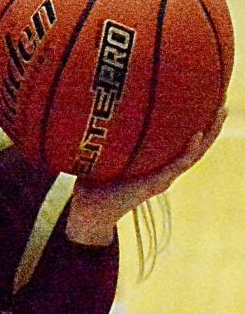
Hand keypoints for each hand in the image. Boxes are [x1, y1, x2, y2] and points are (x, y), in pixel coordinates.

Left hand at [65, 107, 226, 244]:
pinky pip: (177, 165)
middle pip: (196, 145)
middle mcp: (164, 171)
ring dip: (209, 133)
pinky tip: (196, 134)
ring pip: (194, 154)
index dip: (196, 123)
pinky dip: (188, 150)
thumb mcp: (102, 154)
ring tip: (220, 111)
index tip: (206, 101)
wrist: (89, 213)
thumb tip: (97, 105)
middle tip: (223, 100)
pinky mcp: (156, 184)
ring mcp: (163, 178)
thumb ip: (107, 135)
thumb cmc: (92, 183)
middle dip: (211, 124)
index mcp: (156, 165)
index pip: (182, 142)